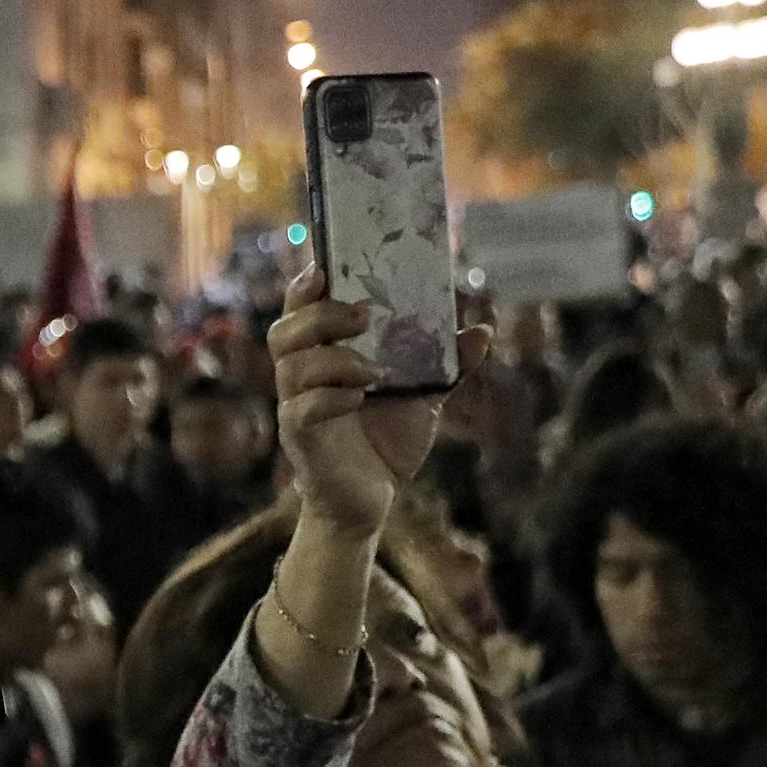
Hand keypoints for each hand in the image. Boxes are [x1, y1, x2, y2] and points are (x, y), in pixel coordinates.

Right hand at [267, 267, 446, 537]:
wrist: (373, 501)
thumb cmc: (386, 443)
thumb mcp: (425, 398)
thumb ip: (448, 364)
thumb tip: (481, 330)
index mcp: (323, 357)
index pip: (300, 311)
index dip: (304, 286)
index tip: (325, 265)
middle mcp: (300, 378)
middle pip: (284, 332)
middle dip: (320, 316)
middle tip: (363, 317)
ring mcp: (295, 408)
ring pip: (293, 367)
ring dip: (334, 360)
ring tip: (374, 371)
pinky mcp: (301, 439)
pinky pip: (302, 409)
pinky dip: (331, 397)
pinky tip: (360, 398)